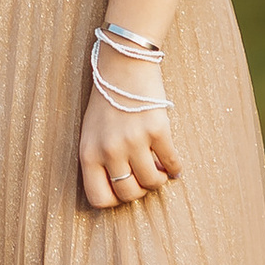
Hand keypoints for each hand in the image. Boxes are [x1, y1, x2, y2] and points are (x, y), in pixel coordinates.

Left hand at [78, 65, 179, 209]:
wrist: (122, 65)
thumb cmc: (106, 101)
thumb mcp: (91, 133)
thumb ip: (100, 160)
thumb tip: (123, 188)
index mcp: (88, 154)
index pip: (99, 198)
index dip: (115, 199)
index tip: (124, 189)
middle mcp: (109, 151)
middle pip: (129, 194)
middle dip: (140, 190)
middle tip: (144, 177)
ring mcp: (134, 141)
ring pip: (152, 183)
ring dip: (159, 179)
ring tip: (159, 169)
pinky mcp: (158, 131)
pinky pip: (172, 163)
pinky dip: (176, 168)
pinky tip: (174, 164)